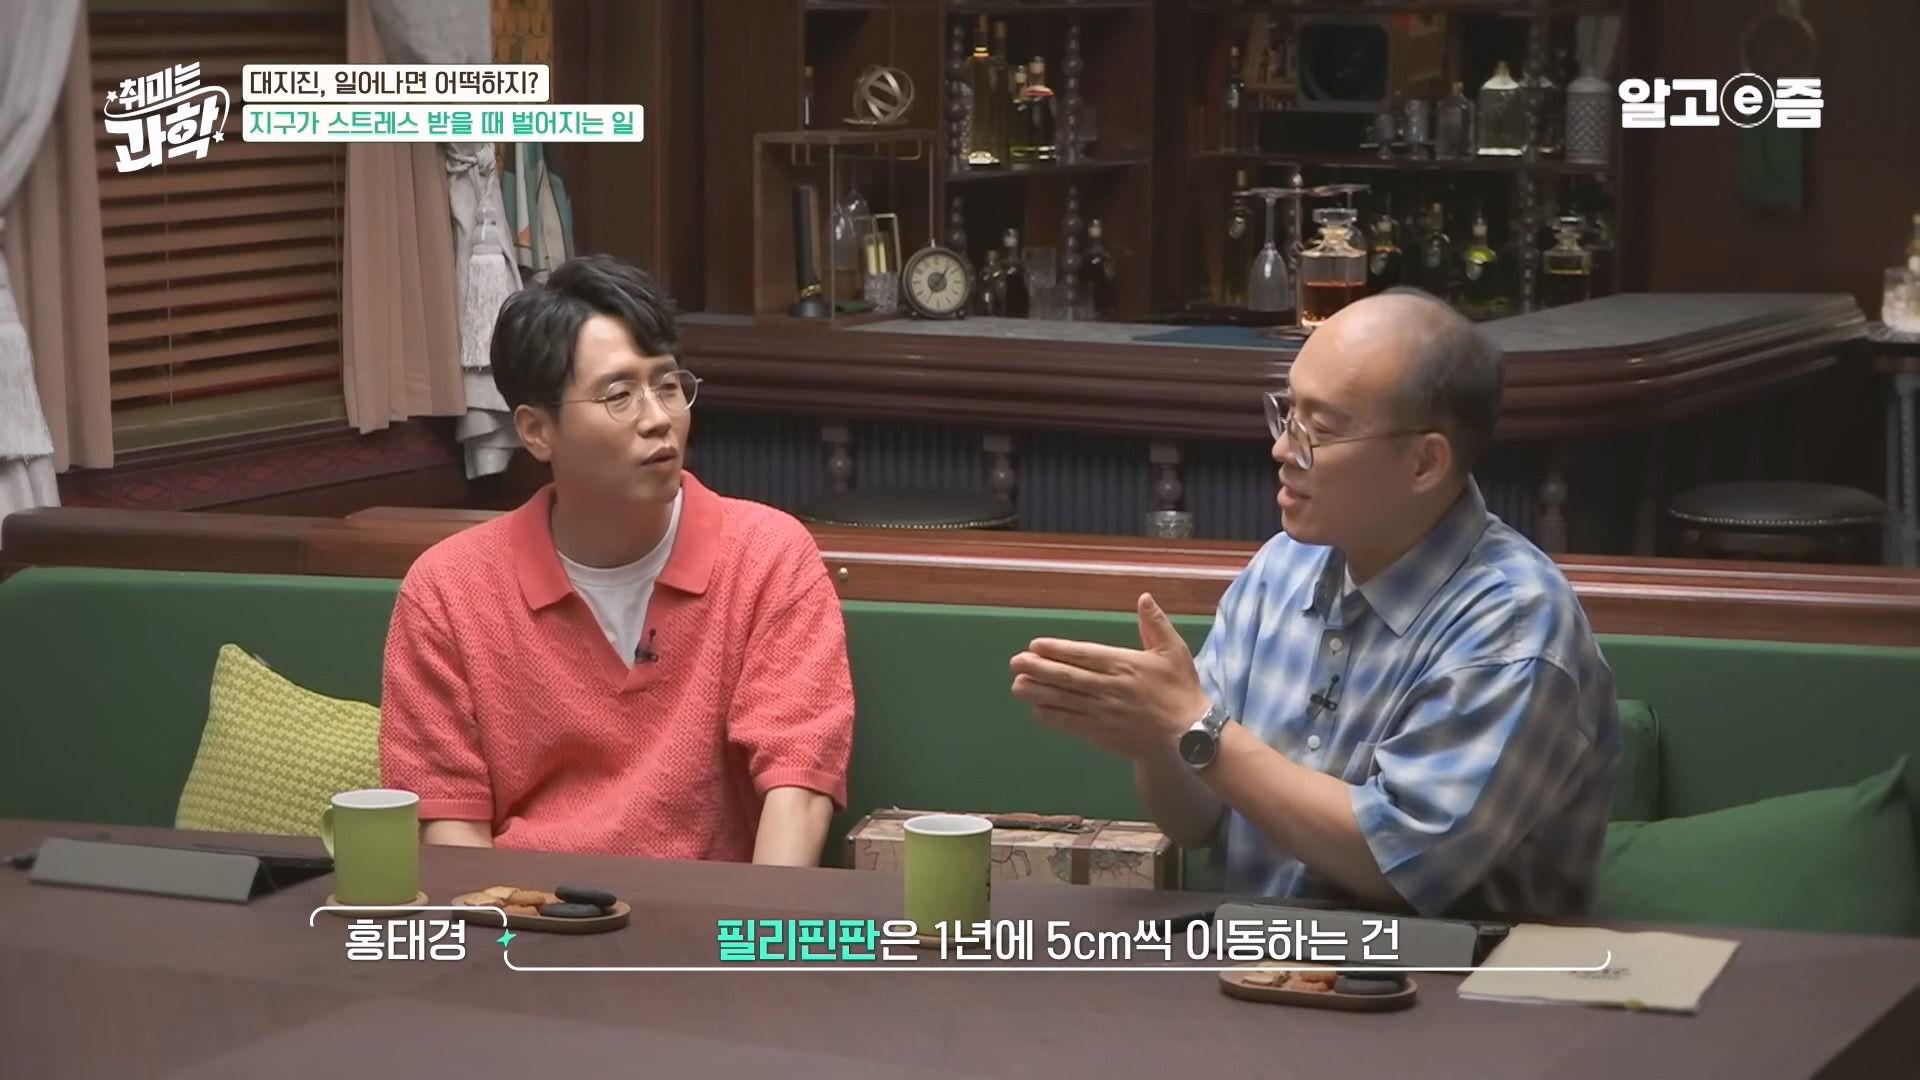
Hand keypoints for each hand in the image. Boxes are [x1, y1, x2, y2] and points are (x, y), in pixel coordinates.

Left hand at [1009, 593, 1212, 759]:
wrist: (1190, 734)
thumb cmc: (1181, 689)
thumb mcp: (1173, 650)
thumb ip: (1155, 624)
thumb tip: (1144, 597)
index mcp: (1124, 664)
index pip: (1083, 654)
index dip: (1057, 650)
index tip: (1036, 645)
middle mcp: (1109, 687)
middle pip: (1066, 677)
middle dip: (1038, 669)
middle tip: (1016, 662)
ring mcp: (1103, 712)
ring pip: (1064, 701)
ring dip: (1038, 693)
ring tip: (1017, 686)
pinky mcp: (1102, 734)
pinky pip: (1071, 724)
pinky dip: (1053, 717)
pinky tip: (1037, 711)